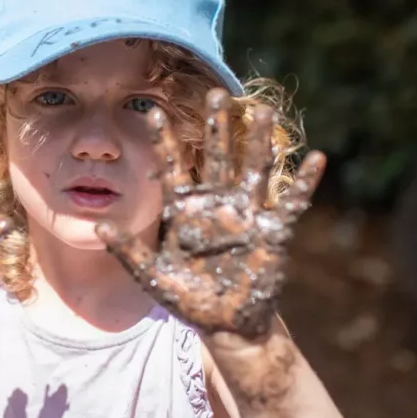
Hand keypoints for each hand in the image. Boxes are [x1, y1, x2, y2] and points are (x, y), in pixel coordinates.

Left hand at [96, 88, 324, 339]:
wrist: (224, 324)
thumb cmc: (187, 299)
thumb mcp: (152, 275)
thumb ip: (128, 251)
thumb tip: (99, 227)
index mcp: (186, 211)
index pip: (174, 168)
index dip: (165, 141)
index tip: (152, 110)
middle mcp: (217, 205)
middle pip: (217, 156)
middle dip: (217, 127)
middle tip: (216, 93)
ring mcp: (246, 215)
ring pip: (253, 169)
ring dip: (257, 141)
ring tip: (261, 110)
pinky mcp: (272, 232)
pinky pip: (291, 203)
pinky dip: (305, 182)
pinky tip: (317, 158)